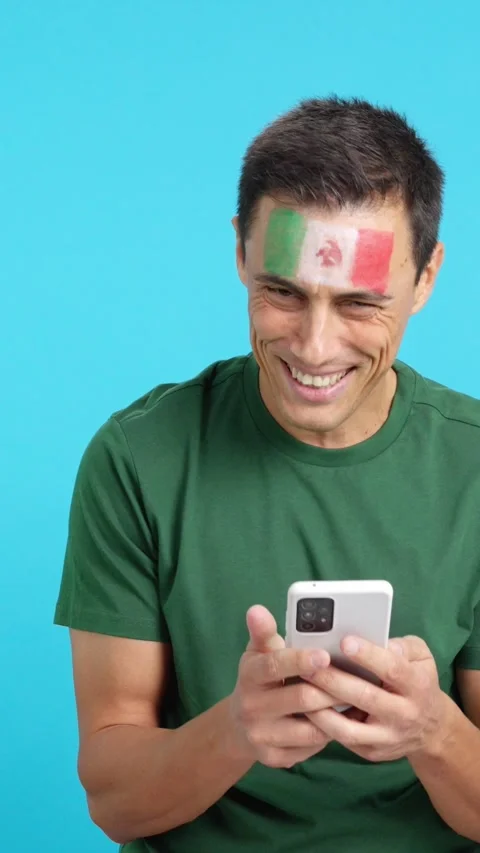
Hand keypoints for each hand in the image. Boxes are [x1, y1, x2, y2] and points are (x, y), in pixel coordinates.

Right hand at [228, 605, 337, 768]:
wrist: (239, 726)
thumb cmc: (259, 679)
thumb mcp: (258, 654)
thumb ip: (264, 633)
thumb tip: (256, 609)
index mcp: (250, 675)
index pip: (276, 665)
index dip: (301, 660)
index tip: (326, 654)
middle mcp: (251, 707)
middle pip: (302, 697)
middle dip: (331, 688)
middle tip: (355, 679)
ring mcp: (262, 736)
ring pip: (312, 726)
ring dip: (335, 713)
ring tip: (353, 700)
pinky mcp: (274, 759)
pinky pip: (311, 747)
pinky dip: (328, 733)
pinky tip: (340, 722)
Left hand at [305, 635, 450, 762]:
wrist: (430, 729)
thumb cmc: (418, 681)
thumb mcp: (421, 657)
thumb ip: (403, 646)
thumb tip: (383, 643)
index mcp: (417, 686)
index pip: (392, 670)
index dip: (368, 656)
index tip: (344, 642)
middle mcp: (404, 715)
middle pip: (366, 698)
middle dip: (334, 681)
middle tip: (308, 665)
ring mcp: (387, 738)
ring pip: (349, 729)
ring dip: (321, 710)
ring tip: (301, 689)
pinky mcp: (372, 752)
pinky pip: (343, 740)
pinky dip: (322, 725)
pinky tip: (305, 708)